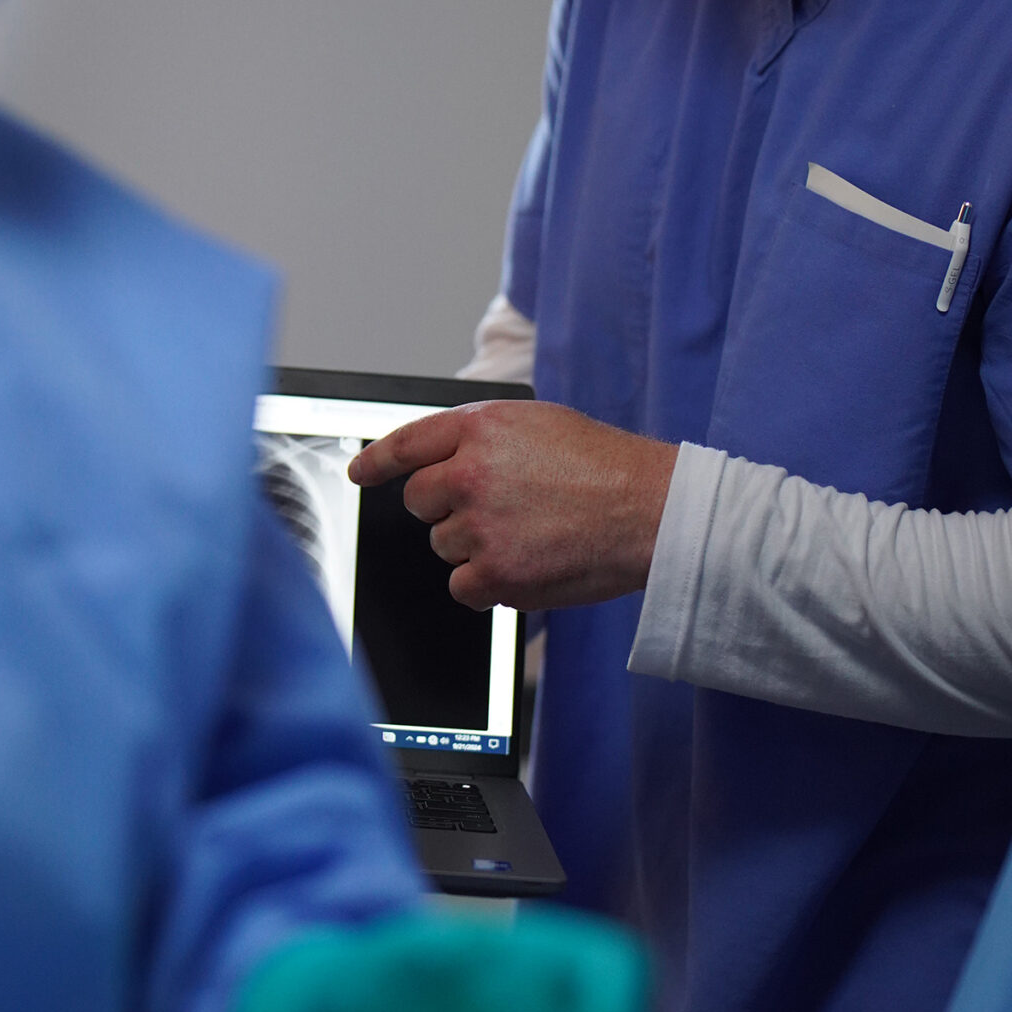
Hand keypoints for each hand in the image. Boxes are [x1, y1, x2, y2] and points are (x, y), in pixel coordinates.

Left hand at [347, 400, 677, 609]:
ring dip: (475, 546)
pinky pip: (462, 587)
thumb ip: (484, 439)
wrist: (651, 511)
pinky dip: (487, 584)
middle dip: (448, 510)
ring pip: (444, 546)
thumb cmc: (606, 468)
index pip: (407, 444)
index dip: (377, 461)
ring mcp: (480, 525)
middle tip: (500, 511)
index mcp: (480, 428)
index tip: (360, 473)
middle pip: (420, 503)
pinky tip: (527, 565)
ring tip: (531, 534)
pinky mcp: (495, 573)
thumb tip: (441, 462)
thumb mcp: (540, 425)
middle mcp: (471, 473)